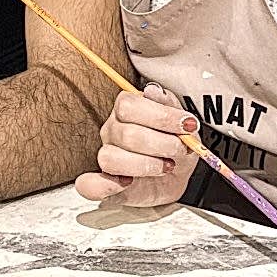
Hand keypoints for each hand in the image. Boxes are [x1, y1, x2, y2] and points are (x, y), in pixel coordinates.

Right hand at [75, 82, 193, 206]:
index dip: (161, 116)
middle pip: (127, 134)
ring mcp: (107, 157)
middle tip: (181, 149)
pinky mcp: (106, 184)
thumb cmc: (176, 147)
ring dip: (146, 166)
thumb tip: (152, 91)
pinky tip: (128, 183)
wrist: (178, 176)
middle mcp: (113, 131)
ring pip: (111, 159)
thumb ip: (168, 104)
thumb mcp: (181, 122)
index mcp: (126, 110)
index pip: (129, 106)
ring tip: (166, 166)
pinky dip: (106, 186)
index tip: (186, 125)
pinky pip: (90, 186)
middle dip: (163, 144)